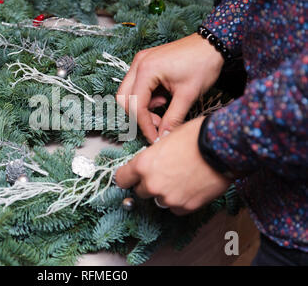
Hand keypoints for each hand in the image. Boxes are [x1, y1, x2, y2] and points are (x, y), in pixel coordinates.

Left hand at [115, 117, 231, 215]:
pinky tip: (190, 186)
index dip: (126, 178)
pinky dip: (181, 200)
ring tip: (181, 178)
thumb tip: (150, 163)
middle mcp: (152, 184)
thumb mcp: (166, 139)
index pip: (122, 179)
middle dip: (149, 184)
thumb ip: (152, 156)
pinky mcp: (186, 207)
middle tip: (164, 174)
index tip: (129, 178)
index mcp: (143, 165)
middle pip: (140, 191)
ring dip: (166, 193)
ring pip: (159, 200)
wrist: (222, 147)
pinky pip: (176, 208)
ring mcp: (168, 198)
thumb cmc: (196, 137)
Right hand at [116, 33, 223, 142]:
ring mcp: (141, 61)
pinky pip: (137, 85)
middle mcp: (138, 64)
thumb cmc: (202, 64)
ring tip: (164, 107)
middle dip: (138, 115)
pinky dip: (146, 96)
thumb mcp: (188, 95)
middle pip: (124, 98)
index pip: (136, 105)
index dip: (144, 125)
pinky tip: (163, 98)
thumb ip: (173, 119)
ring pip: (129, 92)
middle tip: (158, 123)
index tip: (155, 137)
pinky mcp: (146, 62)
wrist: (212, 44)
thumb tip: (163, 137)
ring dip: (142, 106)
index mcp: (147, 70)